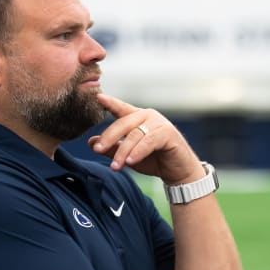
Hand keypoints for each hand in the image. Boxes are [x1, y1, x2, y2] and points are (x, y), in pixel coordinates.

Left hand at [88, 94, 203, 184]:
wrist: (178, 172)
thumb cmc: (154, 160)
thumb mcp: (128, 155)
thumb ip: (112, 148)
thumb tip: (91, 142)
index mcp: (138, 117)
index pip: (121, 108)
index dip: (110, 103)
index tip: (98, 98)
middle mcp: (148, 116)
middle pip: (124, 123)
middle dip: (109, 137)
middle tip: (97, 149)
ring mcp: (159, 123)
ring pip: (135, 134)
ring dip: (123, 151)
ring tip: (115, 166)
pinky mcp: (168, 133)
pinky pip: (149, 141)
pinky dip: (138, 152)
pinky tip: (130, 162)